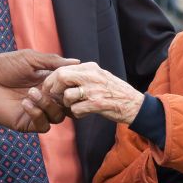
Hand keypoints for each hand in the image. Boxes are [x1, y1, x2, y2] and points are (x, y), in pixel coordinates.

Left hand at [0, 50, 77, 132]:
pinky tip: (25, 103)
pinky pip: (43, 125)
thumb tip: (77, 61)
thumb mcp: (30, 58)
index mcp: (49, 83)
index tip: (70, 79)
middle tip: (51, 88)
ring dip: (48, 105)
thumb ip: (53, 61)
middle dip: (64, 98)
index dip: (73, 86)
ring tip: (31, 93)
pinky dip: (38, 115)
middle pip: (68, 105)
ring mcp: (36, 112)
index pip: (70, 89)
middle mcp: (45, 98)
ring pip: (58, 117)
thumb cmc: (4, 65)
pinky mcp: (25, 123)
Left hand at [28, 62, 143, 124]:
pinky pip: (75, 110)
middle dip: (53, 88)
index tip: (49, 87)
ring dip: (67, 104)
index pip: (63, 68)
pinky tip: (84, 113)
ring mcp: (94, 90)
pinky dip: (77, 114)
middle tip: (53, 96)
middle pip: (61, 76)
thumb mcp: (100, 75)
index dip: (52, 78)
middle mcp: (91, 76)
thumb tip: (62, 74)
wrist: (133, 104)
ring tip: (75, 105)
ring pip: (67, 95)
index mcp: (90, 68)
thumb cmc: (114, 91)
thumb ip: (83, 74)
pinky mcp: (97, 104)